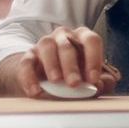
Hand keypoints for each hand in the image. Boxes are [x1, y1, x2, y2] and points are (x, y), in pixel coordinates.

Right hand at [0, 26, 117, 98]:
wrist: (46, 77)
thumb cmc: (76, 74)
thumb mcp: (91, 78)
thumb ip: (102, 82)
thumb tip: (100, 86)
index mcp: (83, 37)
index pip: (91, 40)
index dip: (94, 59)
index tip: (93, 79)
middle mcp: (64, 36)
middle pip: (68, 46)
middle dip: (71, 66)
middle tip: (74, 83)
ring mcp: (44, 43)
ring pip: (47, 47)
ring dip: (52, 65)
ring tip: (56, 81)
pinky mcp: (28, 56)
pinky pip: (26, 63)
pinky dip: (30, 78)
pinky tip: (36, 91)